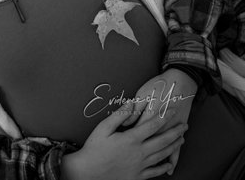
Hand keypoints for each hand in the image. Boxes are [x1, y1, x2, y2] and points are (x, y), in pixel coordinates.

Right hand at [61, 102, 186, 179]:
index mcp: (131, 139)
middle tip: (185, 125)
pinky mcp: (138, 176)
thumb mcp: (104, 127)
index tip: (173, 110)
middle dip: (175, 132)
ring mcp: (140, 166)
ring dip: (173, 147)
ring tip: (182, 140)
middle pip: (162, 141)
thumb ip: (119, 115)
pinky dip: (164, 167)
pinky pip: (155, 172)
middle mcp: (139, 153)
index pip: (153, 125)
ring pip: (162, 155)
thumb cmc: (94, 149)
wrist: (89, 173)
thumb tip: (131, 102)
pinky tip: (170, 164)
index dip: (165, 116)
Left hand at [123, 68, 196, 173]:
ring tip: (145, 168)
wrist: (181, 82)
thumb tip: (126, 123)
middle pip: (148, 144)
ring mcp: (170, 131)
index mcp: (149, 117)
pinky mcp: (178, 131)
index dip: (128, 140)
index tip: (120, 148)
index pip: (136, 133)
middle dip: (139, 153)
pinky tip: (169, 169)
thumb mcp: (142, 93)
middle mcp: (160, 127)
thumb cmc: (159, 85)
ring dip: (155, 160)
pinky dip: (172, 160)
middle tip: (129, 161)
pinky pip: (176, 150)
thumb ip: (133, 109)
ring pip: (162, 150)